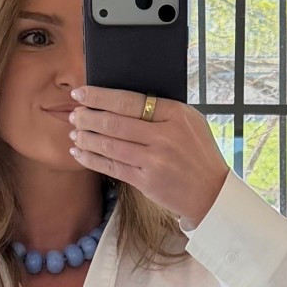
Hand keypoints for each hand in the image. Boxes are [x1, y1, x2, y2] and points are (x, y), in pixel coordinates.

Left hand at [68, 86, 228, 226]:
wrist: (212, 193)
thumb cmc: (199, 154)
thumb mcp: (190, 122)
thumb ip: (163, 109)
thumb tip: (123, 99)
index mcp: (175, 114)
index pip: (129, 101)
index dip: (100, 96)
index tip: (82, 93)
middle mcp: (164, 136)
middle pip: (115, 122)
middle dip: (88, 116)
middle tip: (74, 113)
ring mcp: (154, 160)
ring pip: (109, 145)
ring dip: (86, 137)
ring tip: (74, 132)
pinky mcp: (146, 181)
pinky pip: (112, 167)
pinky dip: (91, 159)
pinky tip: (79, 153)